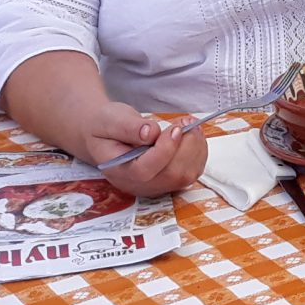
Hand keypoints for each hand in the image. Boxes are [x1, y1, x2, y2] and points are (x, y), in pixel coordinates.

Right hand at [80, 102, 208, 196]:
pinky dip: (198, 152)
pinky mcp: (168, 180)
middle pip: (170, 175)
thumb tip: (150, 133)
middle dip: (186, 146)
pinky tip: (191, 135)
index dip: (164, 151)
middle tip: (185, 121)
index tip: (175, 129)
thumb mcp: (110, 119)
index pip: (144, 171)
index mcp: (118, 170)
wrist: (106, 133)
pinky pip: (191, 172)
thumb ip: (128, 127)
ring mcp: (154, 185)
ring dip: (195, 148)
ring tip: (188, 124)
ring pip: (185, 176)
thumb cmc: (106, 126)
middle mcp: (137, 184)